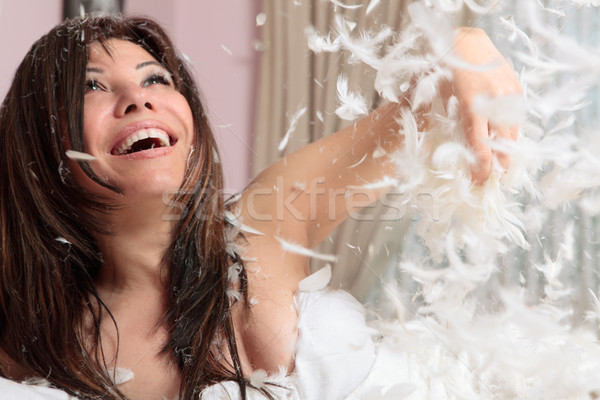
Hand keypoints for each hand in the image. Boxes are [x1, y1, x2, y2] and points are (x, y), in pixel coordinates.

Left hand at [441, 27, 521, 183]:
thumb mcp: (440, 97)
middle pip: (502, 143)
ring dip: (507, 150)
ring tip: (502, 166)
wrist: (467, 42)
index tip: (478, 181)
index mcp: (472, 107)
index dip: (481, 168)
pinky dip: (510, 131)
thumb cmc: (445, 69)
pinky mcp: (516, 89)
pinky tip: (505, 141)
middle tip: (492, 181)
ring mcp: (509, 96)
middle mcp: (494, 102)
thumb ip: (450, 120)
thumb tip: (453, 144)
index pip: (480, 146)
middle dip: (499, 165)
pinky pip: (516, 118)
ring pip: (512, 132)